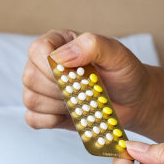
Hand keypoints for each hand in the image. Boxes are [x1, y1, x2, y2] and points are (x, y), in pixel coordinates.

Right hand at [22, 29, 150, 129]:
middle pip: (30, 77)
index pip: (37, 50)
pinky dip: (50, 120)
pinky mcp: (45, 111)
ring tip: (81, 101)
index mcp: (58, 43)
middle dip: (59, 89)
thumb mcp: (116, 53)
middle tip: (84, 90)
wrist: (133, 100)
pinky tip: (70, 115)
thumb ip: (91, 45)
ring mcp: (43, 88)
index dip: (51, 66)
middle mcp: (45, 64)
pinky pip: (33, 118)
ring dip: (58, 105)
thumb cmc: (124, 74)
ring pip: (30, 99)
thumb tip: (60, 57)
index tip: (75, 75)